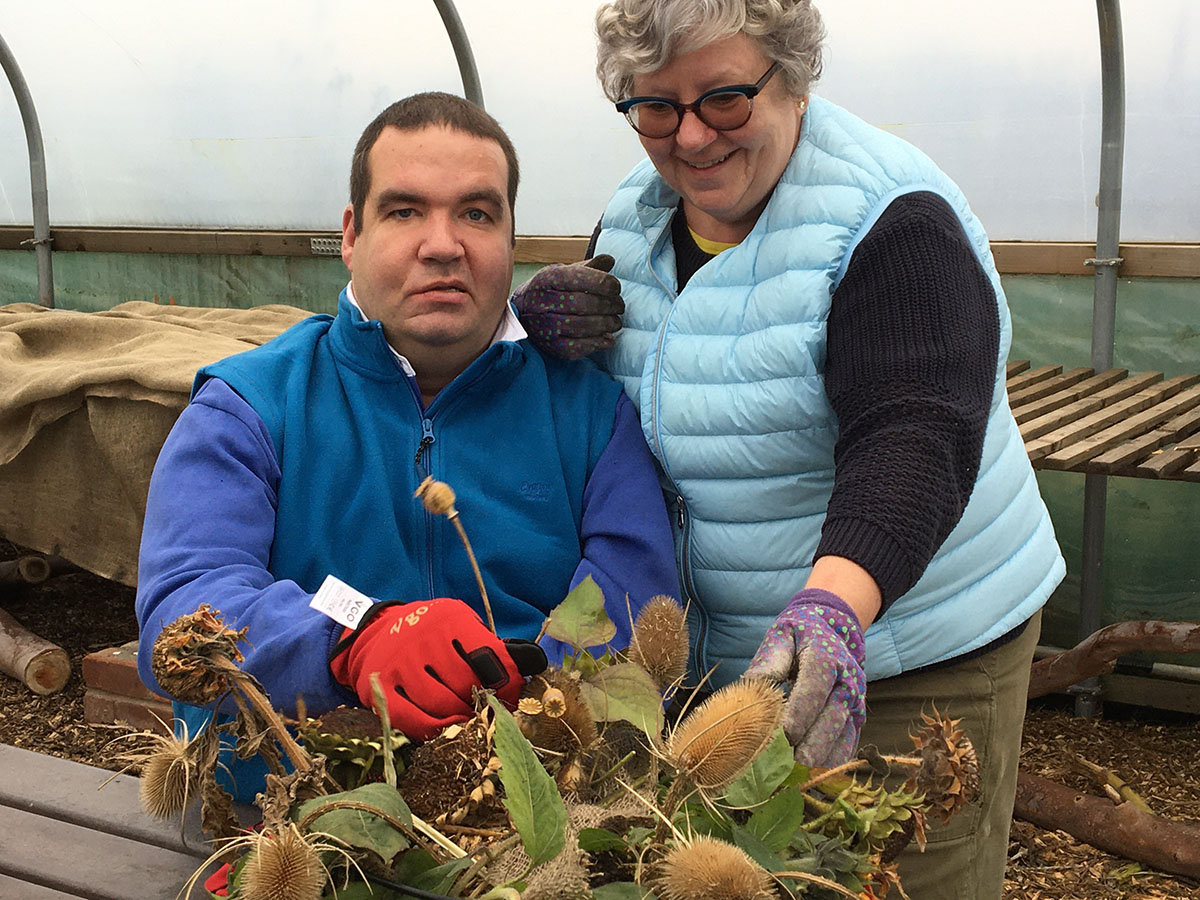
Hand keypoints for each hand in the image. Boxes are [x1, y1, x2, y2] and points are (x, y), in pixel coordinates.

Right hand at [329, 598, 544, 739]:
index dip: (506, 683)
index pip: (489, 657)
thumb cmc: (434, 634)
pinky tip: (448, 729)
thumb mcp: (464, 627)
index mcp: (450, 620)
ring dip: (463, 719)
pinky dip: (434, 730)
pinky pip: (412, 720)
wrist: (376, 630)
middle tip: (493, 714)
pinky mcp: (381, 690)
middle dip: (484, 704)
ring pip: (441, 705)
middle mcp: (423, 640)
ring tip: (473, 723)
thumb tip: (536, 662)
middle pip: (465, 684)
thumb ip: (497, 647)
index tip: (511, 696)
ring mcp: (399, 665)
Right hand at [511, 255, 623, 359]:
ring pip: (583, 326)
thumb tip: (609, 260)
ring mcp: (546, 326)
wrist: (523, 314)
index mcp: (548, 279)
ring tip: (616, 322)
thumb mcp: (565, 272)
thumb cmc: (552, 290)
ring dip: (607, 324)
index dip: (605, 283)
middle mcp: (543, 302)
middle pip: (584, 304)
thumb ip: (589, 267)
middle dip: (609, 305)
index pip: (580, 278)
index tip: (616, 288)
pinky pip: (579, 347)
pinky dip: (598, 343)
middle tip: (620, 306)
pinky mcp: (552, 346)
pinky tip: (608, 338)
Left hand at [743, 588, 866, 766]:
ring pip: (844, 735)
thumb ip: (771, 659)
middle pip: (833, 717)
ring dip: (822, 756)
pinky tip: (812, 772)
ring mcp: (855, 701)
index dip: (800, 713)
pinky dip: (832, 760)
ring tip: (796, 772)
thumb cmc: (800, 634)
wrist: (834, 630)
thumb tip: (754, 684)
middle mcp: (847, 681)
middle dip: (812, 743)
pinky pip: (849, 743)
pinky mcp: (857, 717)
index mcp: (826, 657)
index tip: (782, 734)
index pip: (815, 688)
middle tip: (789, 763)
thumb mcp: (781, 635)